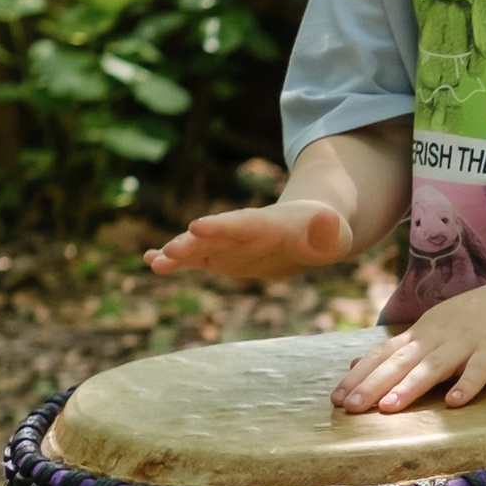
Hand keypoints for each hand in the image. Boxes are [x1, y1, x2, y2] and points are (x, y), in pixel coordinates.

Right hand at [146, 199, 349, 283]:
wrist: (308, 231)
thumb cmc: (325, 235)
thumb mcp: (334, 236)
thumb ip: (328, 231)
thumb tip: (327, 221)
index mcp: (269, 225)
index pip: (244, 224)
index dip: (222, 227)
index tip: (197, 226)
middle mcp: (242, 231)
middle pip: (216, 236)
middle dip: (193, 243)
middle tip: (169, 250)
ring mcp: (228, 243)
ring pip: (199, 247)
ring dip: (178, 253)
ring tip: (153, 260)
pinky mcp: (221, 255)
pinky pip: (195, 259)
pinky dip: (175, 261)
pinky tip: (152, 264)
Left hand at [332, 275, 485, 413]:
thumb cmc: (472, 317)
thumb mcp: (430, 327)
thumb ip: (396, 348)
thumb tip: (354, 363)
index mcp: (421, 332)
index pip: (383, 354)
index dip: (359, 375)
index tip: (336, 397)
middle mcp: (438, 336)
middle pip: (401, 362)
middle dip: (374, 384)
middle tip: (350, 407)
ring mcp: (466, 342)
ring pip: (434, 367)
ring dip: (410, 387)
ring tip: (388, 407)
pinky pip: (479, 370)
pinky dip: (467, 385)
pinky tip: (455, 404)